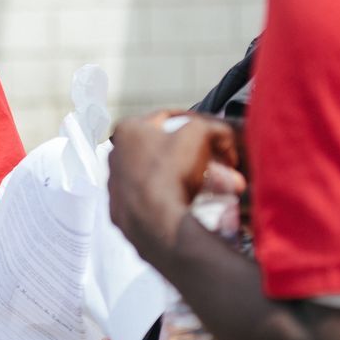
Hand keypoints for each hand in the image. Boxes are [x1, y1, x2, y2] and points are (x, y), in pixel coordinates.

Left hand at [108, 112, 243, 266]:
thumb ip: (213, 127)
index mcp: (127, 130)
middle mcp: (115, 155)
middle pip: (164, 149)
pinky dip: (171, 198)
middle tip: (216, 164)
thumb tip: (224, 135)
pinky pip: (152, 199)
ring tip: (211, 185)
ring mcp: (116, 185)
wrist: (157, 221)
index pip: (168, 117)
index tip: (213, 135)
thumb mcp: (199, 134)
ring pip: (158, 174)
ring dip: (185, 177)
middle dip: (194, 155)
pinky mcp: (122, 210)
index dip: (196, 124)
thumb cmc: (170, 173)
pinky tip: (190, 201)